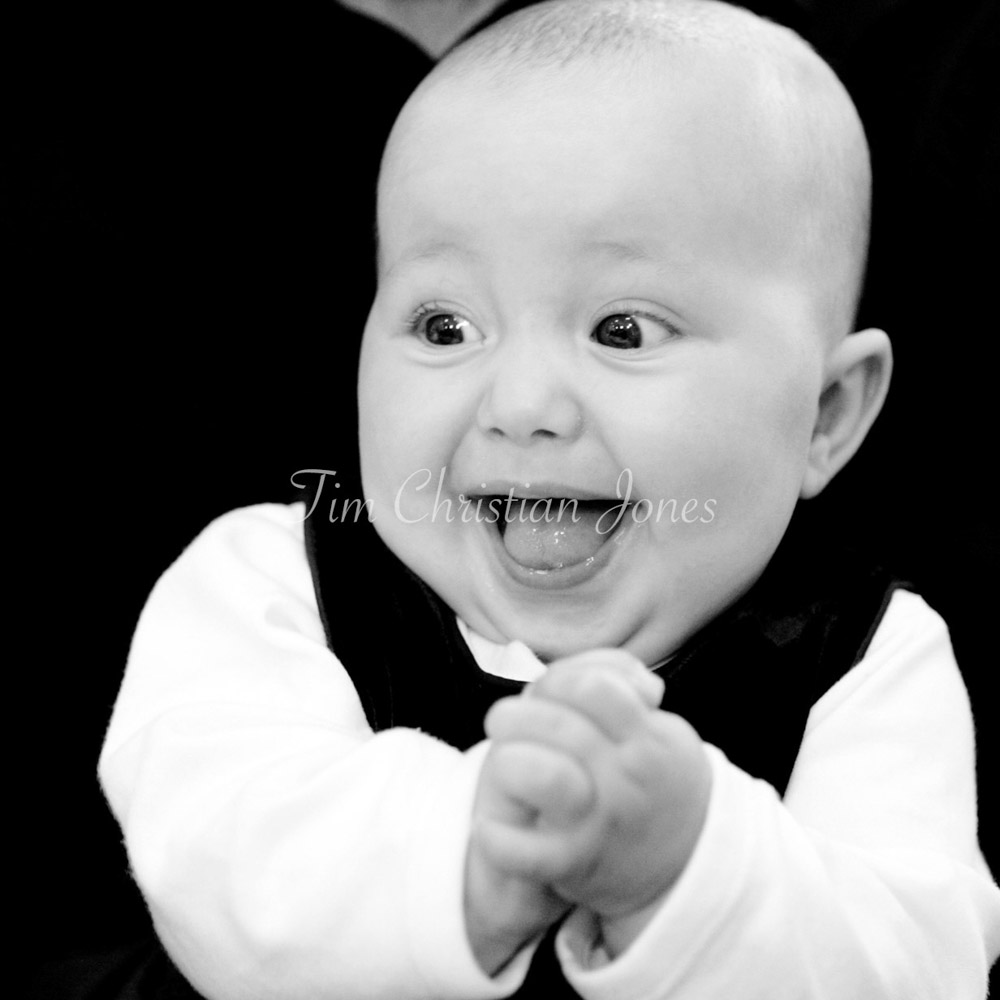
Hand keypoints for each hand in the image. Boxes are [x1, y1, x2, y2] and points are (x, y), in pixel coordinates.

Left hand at [477, 649, 711, 953]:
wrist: (689, 864)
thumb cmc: (659, 781)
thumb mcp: (662, 728)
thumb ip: (621, 685)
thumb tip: (587, 670)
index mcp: (647, 740)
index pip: (592, 687)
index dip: (559, 680)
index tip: (548, 692)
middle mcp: (625, 778)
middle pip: (557, 725)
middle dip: (517, 714)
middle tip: (504, 720)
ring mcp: (600, 822)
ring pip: (542, 776)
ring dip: (507, 760)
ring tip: (501, 759)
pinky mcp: (576, 864)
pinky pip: (527, 854)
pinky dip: (498, 840)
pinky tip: (486, 826)